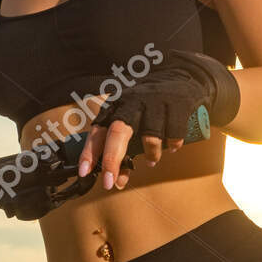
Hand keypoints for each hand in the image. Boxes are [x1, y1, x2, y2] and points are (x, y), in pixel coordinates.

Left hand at [77, 51, 239, 189]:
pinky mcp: (176, 104)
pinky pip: (174, 133)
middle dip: (112, 161)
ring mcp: (154, 102)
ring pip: (150, 137)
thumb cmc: (147, 107)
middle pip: (118, 133)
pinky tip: (172, 148)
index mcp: (115, 107)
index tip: (83, 172)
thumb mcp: (129, 123)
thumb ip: (122, 150)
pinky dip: (173, 145)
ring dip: (151, 155)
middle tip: (110, 183)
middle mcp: (132, 103)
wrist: (178, 77)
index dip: (89, 152)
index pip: (98, 131)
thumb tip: (117, 182)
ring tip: (151, 161)